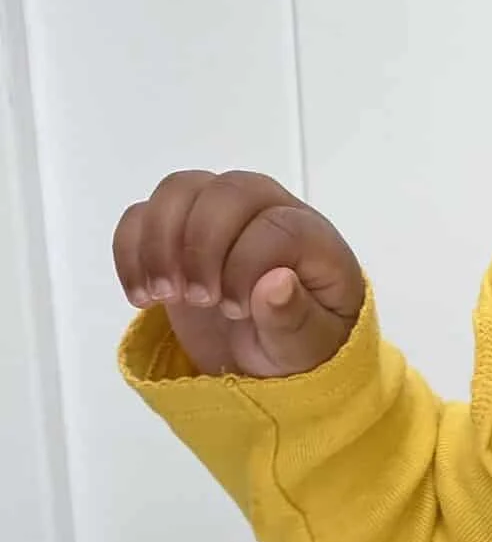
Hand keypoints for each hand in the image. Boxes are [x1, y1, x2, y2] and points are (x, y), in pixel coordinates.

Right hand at [113, 169, 365, 376]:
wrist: (271, 351)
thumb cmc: (302, 343)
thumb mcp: (309, 348)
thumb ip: (297, 320)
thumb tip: (277, 283)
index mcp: (310, 236)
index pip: (275, 226)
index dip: (247, 265)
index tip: (236, 312)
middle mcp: (266, 209)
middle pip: (225, 193)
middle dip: (200, 247)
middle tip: (198, 300)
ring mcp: (219, 214)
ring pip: (179, 191)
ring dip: (159, 244)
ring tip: (164, 296)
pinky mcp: (178, 229)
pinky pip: (142, 214)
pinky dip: (131, 252)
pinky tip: (142, 297)